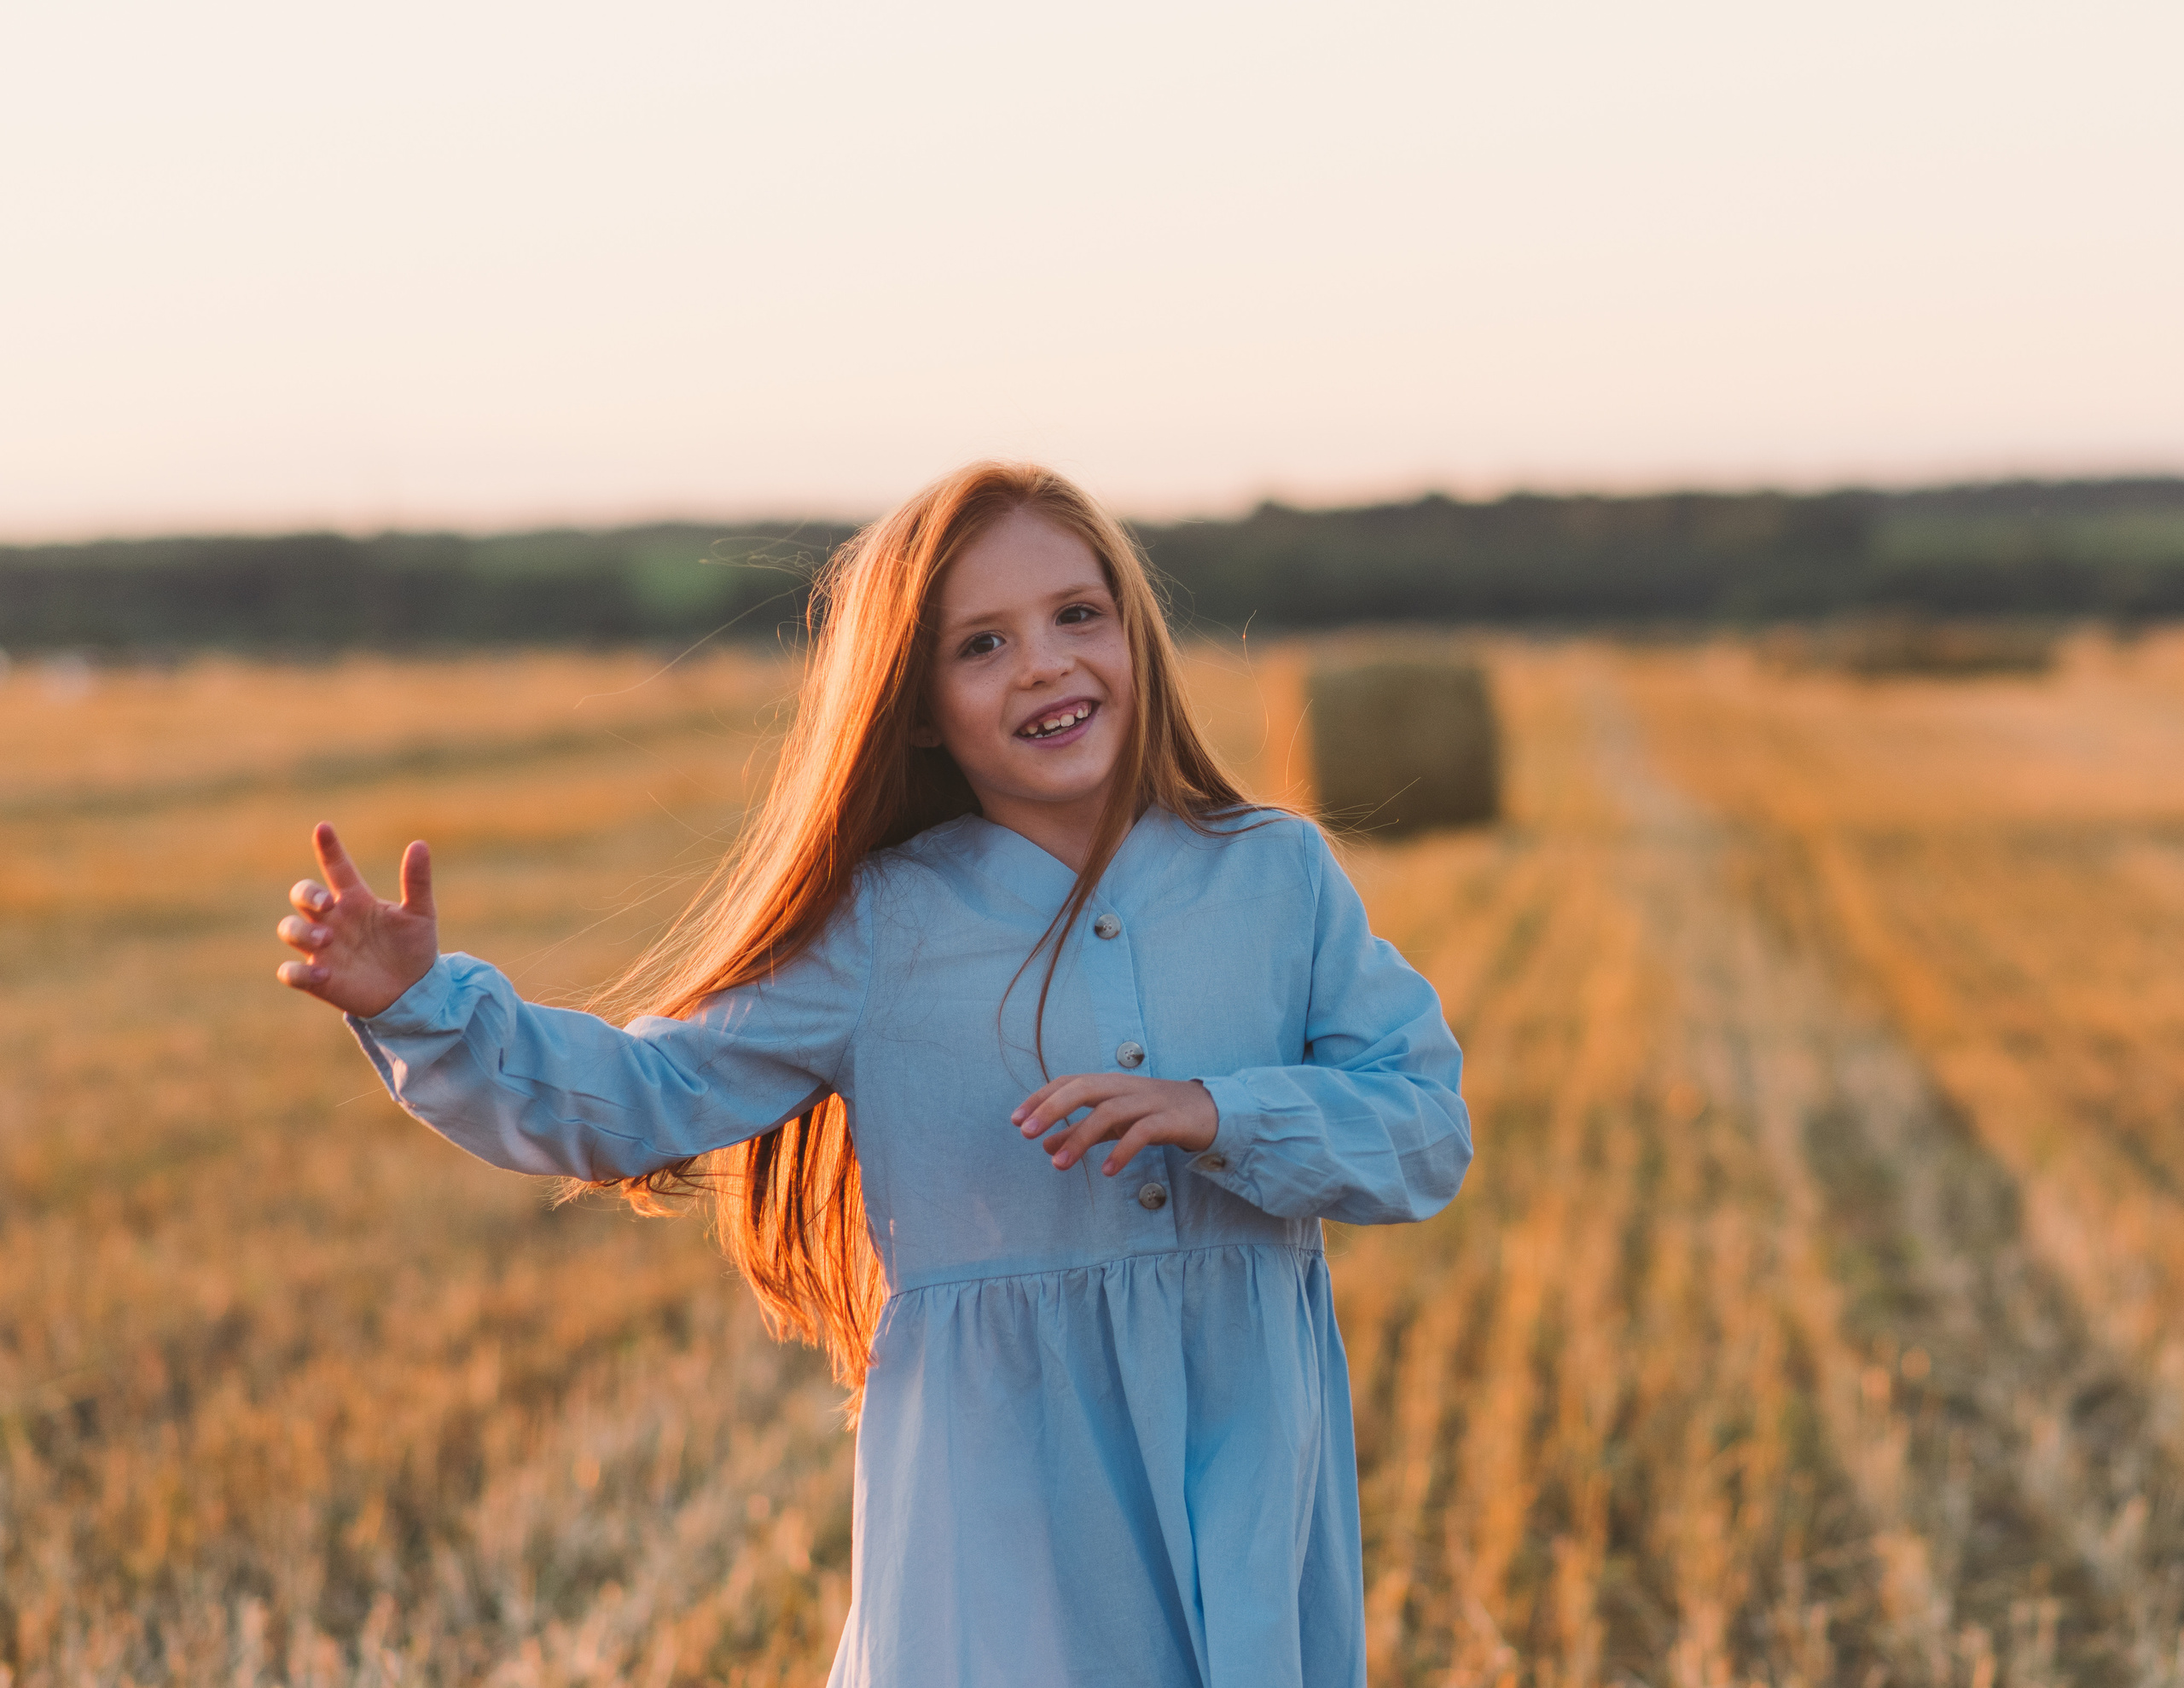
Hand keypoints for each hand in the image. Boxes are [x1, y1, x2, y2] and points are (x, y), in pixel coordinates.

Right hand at [275, 823, 438, 1017]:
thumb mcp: (420, 914)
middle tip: (328, 904)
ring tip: (328, 939)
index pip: (337, 868)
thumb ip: (417, 882)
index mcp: (356, 899)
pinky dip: (299, 972)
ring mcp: (322, 948)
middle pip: (302, 894)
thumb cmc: (414, 947)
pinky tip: (325, 975)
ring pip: (289, 929)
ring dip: (302, 932)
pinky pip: (290, 972)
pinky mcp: (317, 978)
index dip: (329, 848)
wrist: (414, 991)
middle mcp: (333, 919)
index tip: (324, 828)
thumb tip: (419, 844)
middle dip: (307, 894)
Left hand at [1013, 1073, 1218, 1176]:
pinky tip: (1106, 1172)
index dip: (1041, 1098)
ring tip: (1059, 1165)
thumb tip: (1045, 1146)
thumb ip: (1080, 1132)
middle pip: (1083, 1088)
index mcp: (1109, 1085)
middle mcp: (1125, 1087)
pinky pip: (1142, 1132)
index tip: (1016, 1121)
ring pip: (1109, 1111)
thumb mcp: (1114, 1124)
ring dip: (1080, 1137)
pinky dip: (1121, 1151)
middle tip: (1026, 1134)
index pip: (1069, 1082)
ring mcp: (1148, 1102)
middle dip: (1052, 1108)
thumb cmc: (1155, 1114)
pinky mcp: (1169, 1120)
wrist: (1210, 1112)